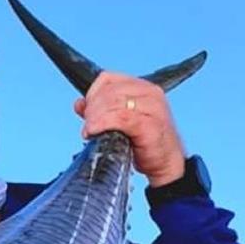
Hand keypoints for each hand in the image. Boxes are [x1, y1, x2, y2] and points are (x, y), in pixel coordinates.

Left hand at [74, 71, 185, 186]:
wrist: (166, 164)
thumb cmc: (145, 144)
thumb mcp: (120, 124)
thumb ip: (101, 111)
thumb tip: (79, 104)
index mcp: (142, 88)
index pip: (108, 79)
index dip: (92, 94)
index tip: (86, 113)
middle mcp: (150, 93)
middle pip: (109, 91)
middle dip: (92, 108)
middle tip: (87, 126)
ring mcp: (152, 107)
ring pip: (113, 102)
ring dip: (94, 117)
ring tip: (89, 131)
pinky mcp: (150, 124)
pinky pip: (120, 118)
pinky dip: (103, 123)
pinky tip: (94, 132)